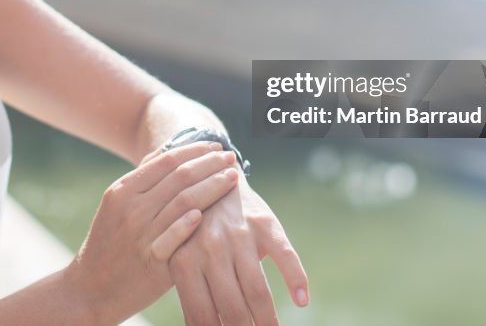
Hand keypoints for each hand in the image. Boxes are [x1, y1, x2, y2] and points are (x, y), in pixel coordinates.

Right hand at [65, 142, 241, 323]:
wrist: (91, 289)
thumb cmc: (110, 242)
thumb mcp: (116, 205)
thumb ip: (142, 179)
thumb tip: (169, 150)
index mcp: (123, 191)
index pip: (166, 161)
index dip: (195, 150)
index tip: (215, 146)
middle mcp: (131, 209)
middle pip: (180, 178)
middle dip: (210, 164)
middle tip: (231, 157)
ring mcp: (141, 236)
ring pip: (184, 203)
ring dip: (213, 187)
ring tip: (233, 178)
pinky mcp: (151, 263)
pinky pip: (173, 239)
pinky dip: (189, 224)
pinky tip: (207, 212)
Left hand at [168, 174, 308, 325]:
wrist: (209, 175)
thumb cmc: (194, 228)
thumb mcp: (183, 256)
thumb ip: (193, 294)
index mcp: (184, 263)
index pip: (201, 316)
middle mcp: (210, 249)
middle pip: (232, 309)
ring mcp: (238, 235)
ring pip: (257, 290)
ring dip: (269, 321)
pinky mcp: (264, 223)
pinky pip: (284, 255)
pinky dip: (295, 278)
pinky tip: (302, 301)